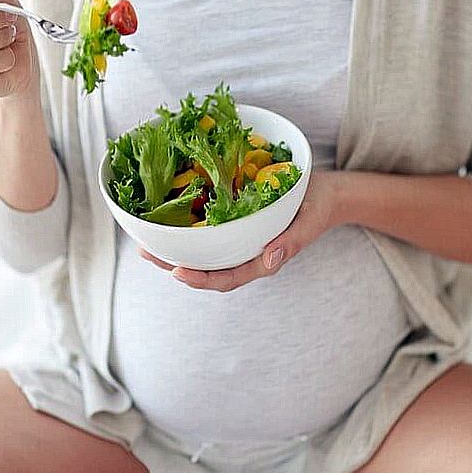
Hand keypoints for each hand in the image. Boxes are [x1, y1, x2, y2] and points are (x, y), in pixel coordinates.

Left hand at [139, 171, 339, 291]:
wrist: (325, 193)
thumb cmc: (317, 207)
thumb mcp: (309, 222)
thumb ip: (291, 243)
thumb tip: (268, 261)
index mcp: (263, 261)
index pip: (227, 278)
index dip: (200, 279)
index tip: (176, 271)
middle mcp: (247, 256)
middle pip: (206, 270)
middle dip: (174, 265)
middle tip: (146, 254)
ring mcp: (240, 243)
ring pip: (203, 254)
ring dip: (174, 250)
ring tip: (146, 242)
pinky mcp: (236, 227)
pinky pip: (208, 235)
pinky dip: (187, 232)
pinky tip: (168, 220)